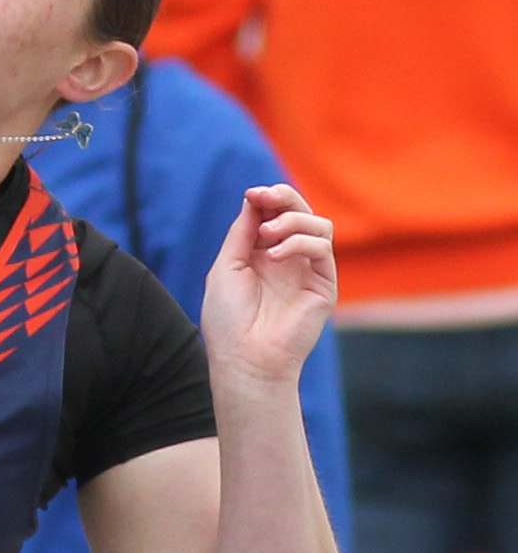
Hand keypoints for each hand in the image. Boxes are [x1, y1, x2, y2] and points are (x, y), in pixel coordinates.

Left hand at [199, 183, 336, 383]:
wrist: (244, 359)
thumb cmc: (228, 320)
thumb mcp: (227, 267)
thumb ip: (242, 232)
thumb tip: (254, 197)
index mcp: (263, 254)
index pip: (275, 214)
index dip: (268, 198)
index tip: (253, 193)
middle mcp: (288, 260)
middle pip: (301, 213)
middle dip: (284, 197)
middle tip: (266, 196)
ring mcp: (308, 271)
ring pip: (319, 225)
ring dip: (293, 219)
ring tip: (268, 234)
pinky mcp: (324, 285)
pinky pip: (322, 249)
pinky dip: (299, 242)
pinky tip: (275, 255)